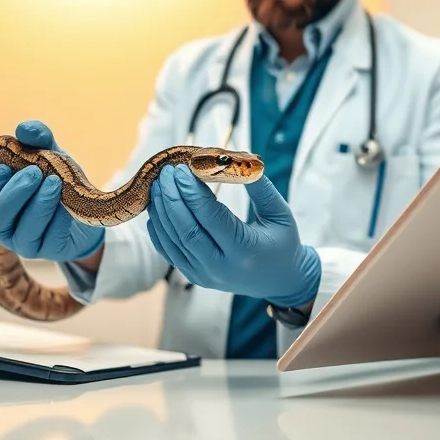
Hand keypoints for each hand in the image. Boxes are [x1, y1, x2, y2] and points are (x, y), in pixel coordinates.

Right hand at [0, 120, 104, 261]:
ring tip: (55, 183)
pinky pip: (50, 238)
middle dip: (14, 195)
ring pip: (23, 232)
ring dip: (38, 205)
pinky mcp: (51, 251)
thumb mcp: (49, 157)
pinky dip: (58, 218)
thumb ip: (37, 141)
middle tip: (34, 172)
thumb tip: (23, 129)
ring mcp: (27, 244)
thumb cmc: (57, 182)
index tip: (4, 167)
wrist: (87, 210)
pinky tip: (67, 203)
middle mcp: (6, 229)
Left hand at [145, 164, 320, 307]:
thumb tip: (237, 158)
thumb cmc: (282, 243)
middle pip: (186, 229)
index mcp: (244, 250)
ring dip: (161, 211)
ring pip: (173, 241)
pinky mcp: (194, 276)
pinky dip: (158, 229)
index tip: (182, 169)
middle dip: (172, 197)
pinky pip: (169, 252)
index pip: (211, 217)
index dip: (193, 192)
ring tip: (158, 185)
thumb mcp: (280, 214)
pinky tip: (156, 208)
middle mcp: (220, 266)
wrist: (280, 281)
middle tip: (166, 172)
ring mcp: (204, 275)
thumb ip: (261, 188)